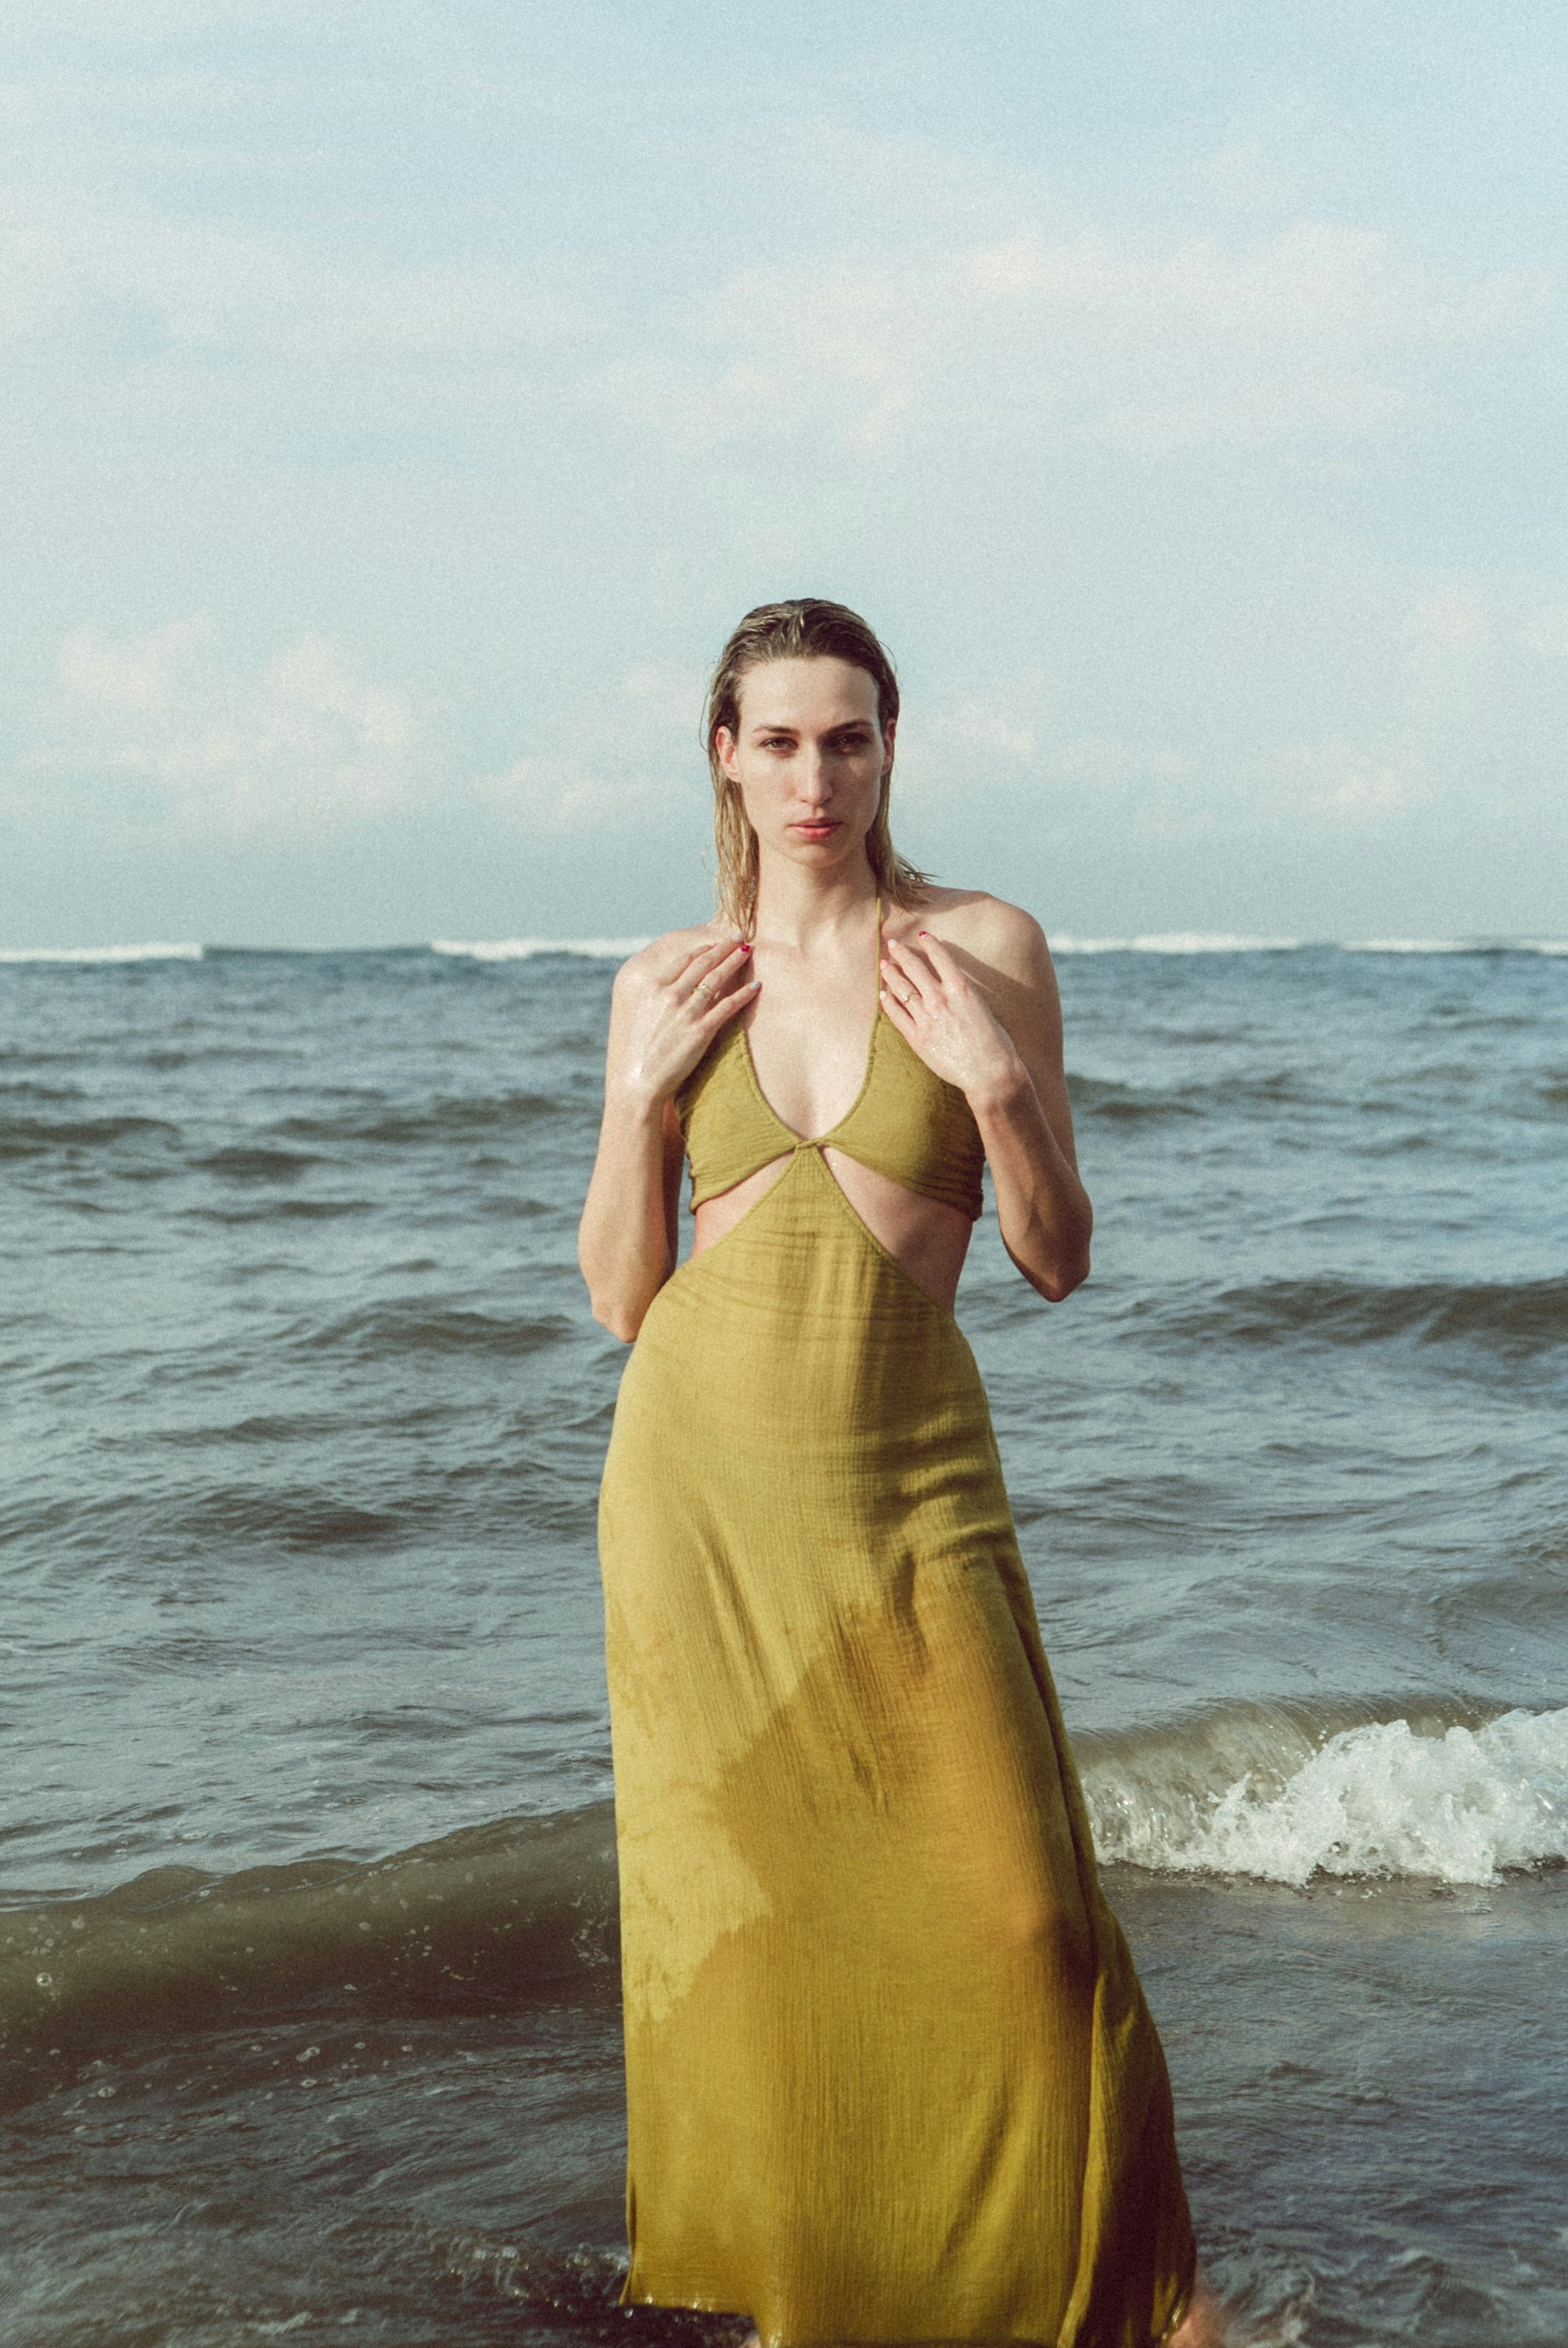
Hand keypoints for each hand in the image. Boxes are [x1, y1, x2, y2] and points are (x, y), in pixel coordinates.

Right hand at [612, 934, 757, 1106]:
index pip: (684, 960)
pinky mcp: (701, 1031)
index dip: (704, 948)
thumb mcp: (646, 1014)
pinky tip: (756, 986)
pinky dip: (744, 994)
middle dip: (724, 947)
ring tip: (748, 951)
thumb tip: (677, 985)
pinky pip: (728, 1006)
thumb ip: (660, 997)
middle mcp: (671, 995)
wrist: (640, 1080)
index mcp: (655, 988)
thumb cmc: (642, 1051)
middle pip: (703, 963)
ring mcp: (687, 1012)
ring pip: (717, 979)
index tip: (717, 943)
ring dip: (735, 961)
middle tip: (738, 936)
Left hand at [879, 930, 1021, 1100]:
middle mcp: (940, 998)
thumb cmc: (995, 1043)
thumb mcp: (982, 1008)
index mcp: (961, 988)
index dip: (929, 944)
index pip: (940, 957)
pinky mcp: (917, 1038)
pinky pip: (897, 1015)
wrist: (990, 1072)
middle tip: (892, 944)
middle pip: (914, 968)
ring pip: (902, 988)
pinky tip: (884, 995)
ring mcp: (926, 1018)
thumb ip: (963, 995)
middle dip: (901, 953)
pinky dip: (889, 1002)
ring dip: (891, 974)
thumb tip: (952, 988)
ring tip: (883, 964)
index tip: (922, 935)